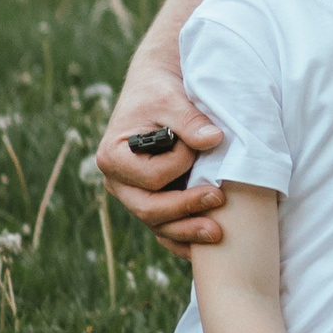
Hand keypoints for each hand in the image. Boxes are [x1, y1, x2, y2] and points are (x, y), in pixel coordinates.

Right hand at [98, 52, 227, 253]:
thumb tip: (214, 140)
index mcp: (113, 157)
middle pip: (149, 209)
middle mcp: (119, 182)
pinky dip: (184, 237)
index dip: (179, 165)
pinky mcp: (153, 199)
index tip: (196, 146)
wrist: (157, 88)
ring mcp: (134, 195)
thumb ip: (189, 120)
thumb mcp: (172, 98)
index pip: (150, 177)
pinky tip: (207, 245)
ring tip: (219, 233)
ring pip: (158, 224)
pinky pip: (165, 226)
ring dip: (187, 230)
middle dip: (185, 210)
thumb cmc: (159, 91)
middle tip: (218, 200)